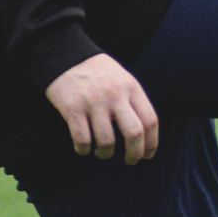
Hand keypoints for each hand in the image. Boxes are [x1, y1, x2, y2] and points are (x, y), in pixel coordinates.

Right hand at [45, 55, 159, 161]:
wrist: (65, 55)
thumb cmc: (97, 71)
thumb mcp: (122, 78)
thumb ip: (133, 100)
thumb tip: (144, 133)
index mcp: (131, 87)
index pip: (150, 120)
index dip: (152, 143)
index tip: (147, 155)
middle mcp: (115, 95)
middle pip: (134, 133)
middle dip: (134, 154)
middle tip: (130, 161)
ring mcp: (93, 102)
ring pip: (107, 141)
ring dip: (106, 154)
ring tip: (103, 153)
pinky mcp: (72, 109)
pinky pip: (82, 140)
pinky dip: (84, 150)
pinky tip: (84, 148)